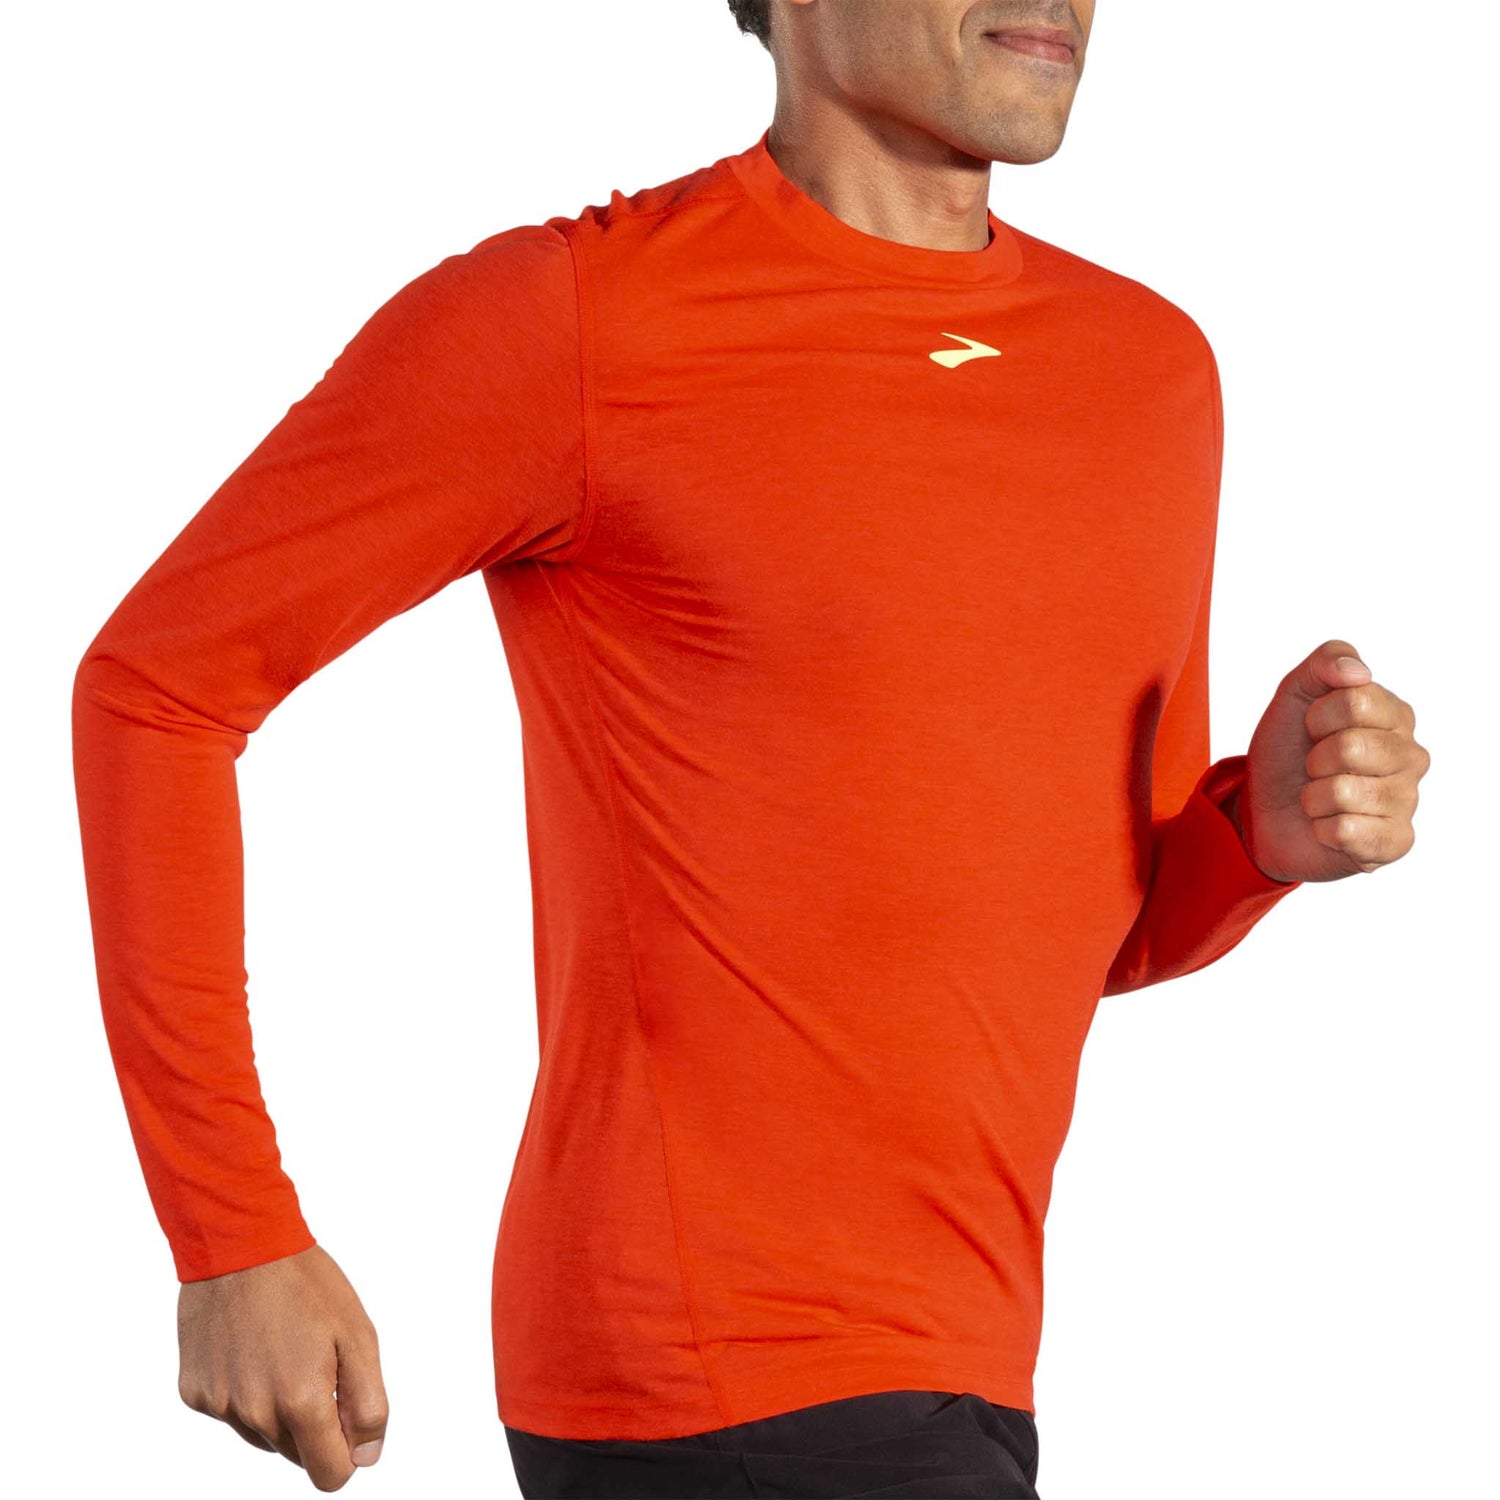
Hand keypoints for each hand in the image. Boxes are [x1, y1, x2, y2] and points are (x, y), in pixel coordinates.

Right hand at [177, 1244, 387, 1490]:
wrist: (240, 1243)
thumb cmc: (305, 1283)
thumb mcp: (358, 1333)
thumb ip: (368, 1403)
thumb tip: (366, 1458)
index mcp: (301, 1402)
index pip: (330, 1476)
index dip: (348, 1452)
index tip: (348, 1413)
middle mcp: (255, 1414)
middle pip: (298, 1455)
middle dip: (315, 1423)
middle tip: (317, 1363)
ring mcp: (220, 1406)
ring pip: (264, 1436)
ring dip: (279, 1408)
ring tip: (284, 1349)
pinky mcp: (195, 1393)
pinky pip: (232, 1412)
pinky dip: (247, 1391)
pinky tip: (252, 1347)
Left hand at [1223, 639, 1428, 884]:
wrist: (1264, 810)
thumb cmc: (1289, 750)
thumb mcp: (1295, 695)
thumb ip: (1325, 663)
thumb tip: (1358, 671)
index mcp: (1396, 715)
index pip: (1357, 700)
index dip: (1318, 716)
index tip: (1312, 729)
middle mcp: (1412, 757)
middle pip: (1352, 747)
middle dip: (1314, 758)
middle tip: (1314, 768)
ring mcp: (1407, 801)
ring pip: (1343, 791)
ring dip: (1313, 796)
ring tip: (1319, 798)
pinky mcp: (1394, 842)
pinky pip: (1347, 832)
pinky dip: (1321, 829)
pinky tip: (1328, 827)